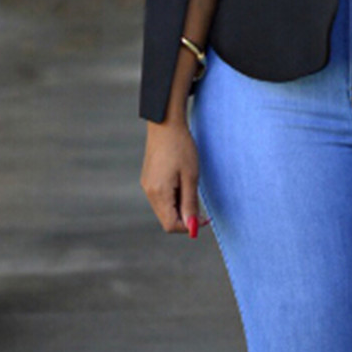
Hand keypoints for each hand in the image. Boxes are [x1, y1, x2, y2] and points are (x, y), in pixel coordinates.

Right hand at [140, 118, 207, 237]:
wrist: (165, 125)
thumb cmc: (181, 148)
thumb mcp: (191, 177)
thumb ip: (190, 203)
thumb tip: (192, 226)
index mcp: (159, 193)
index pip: (171, 225)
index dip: (187, 227)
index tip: (203, 219)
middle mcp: (149, 192)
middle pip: (166, 219)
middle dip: (184, 218)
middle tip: (202, 208)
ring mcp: (147, 185)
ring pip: (164, 209)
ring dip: (180, 207)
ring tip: (191, 188)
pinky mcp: (148, 179)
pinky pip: (161, 198)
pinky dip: (174, 198)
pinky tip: (183, 182)